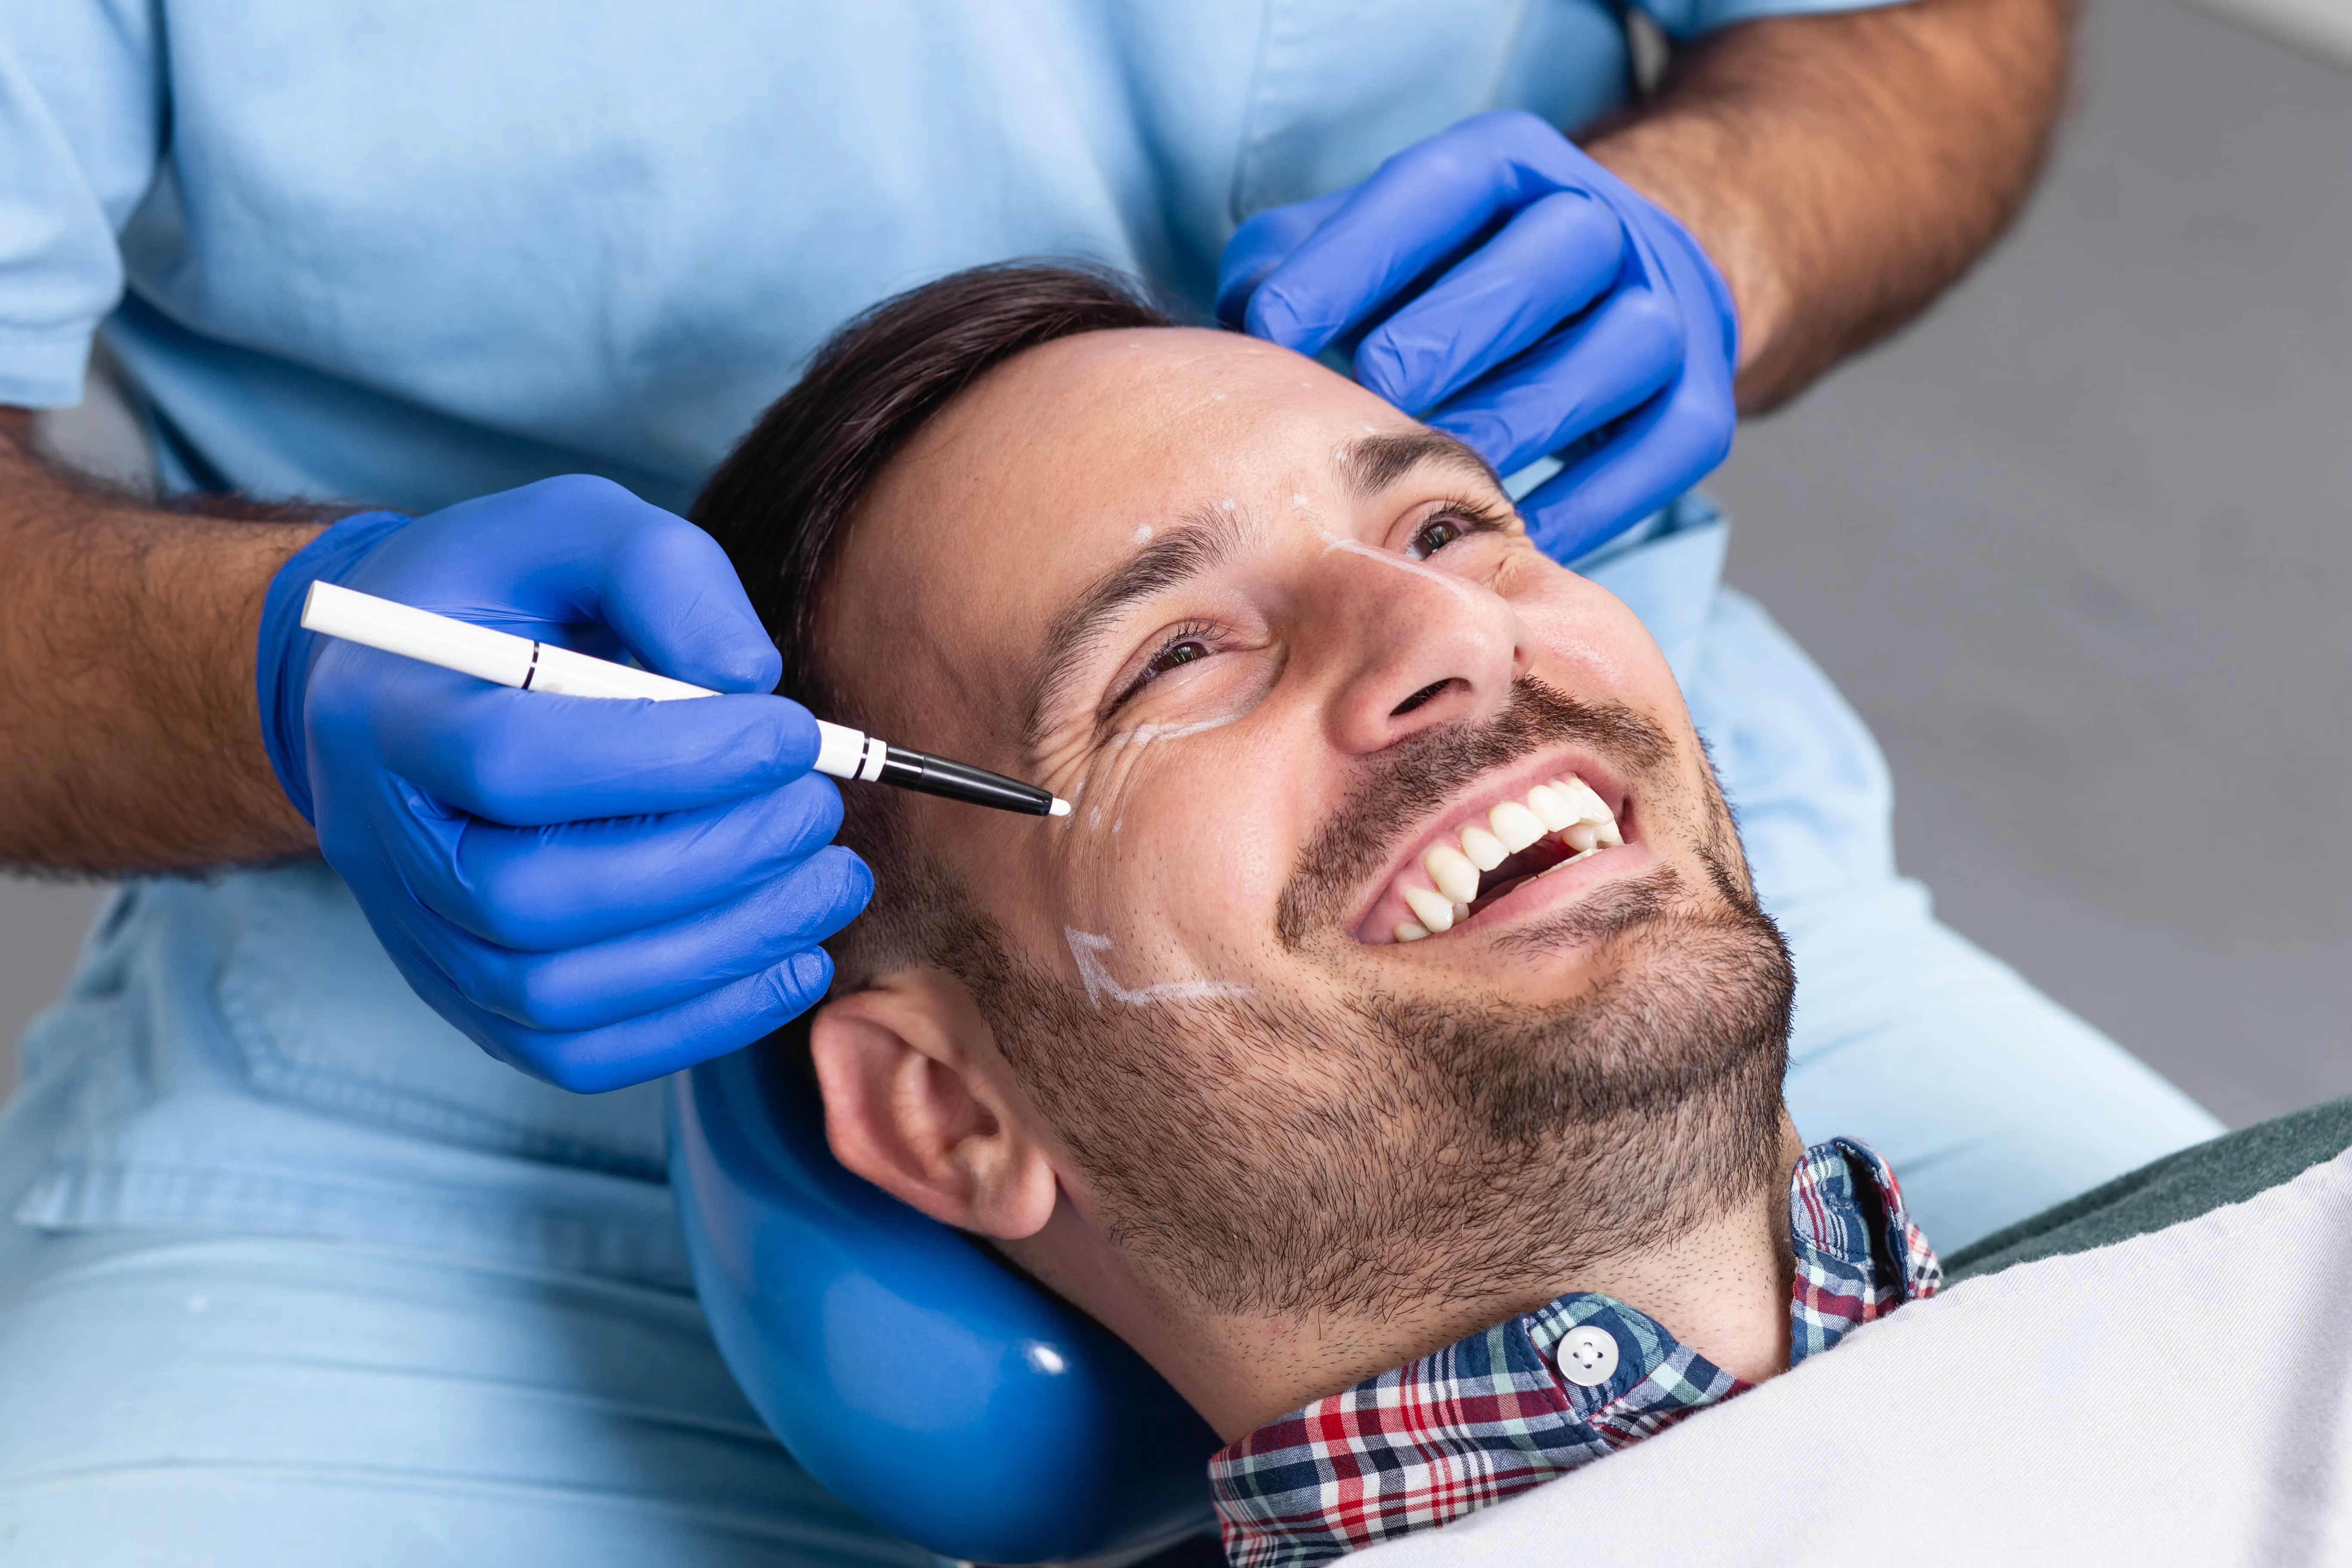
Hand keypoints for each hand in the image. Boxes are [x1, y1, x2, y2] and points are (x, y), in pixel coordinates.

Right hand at [256, 476, 867, 1091]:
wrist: (403, 690)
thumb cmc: (501, 601)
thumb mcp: (569, 529)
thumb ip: (660, 571)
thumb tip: (748, 679)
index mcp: (391, 715)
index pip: (514, 763)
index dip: (668, 758)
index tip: (789, 731)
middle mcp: (387, 845)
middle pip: (539, 897)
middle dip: (710, 860)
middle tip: (816, 808)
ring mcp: (426, 940)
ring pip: (565, 992)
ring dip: (723, 946)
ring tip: (831, 880)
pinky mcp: (478, 1003)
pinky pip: (583, 1052)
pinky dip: (700, 1022)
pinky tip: (792, 960)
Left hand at [1218, 109, 1736, 562]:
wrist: (1614, 301)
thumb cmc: (1453, 283)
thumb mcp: (1378, 247)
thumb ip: (1301, 261)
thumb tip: (1244, 314)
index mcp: (1511, 170)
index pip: (1440, 190)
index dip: (1358, 255)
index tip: (1276, 324)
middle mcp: (1602, 224)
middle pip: (1548, 260)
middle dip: (1454, 326)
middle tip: (1378, 386)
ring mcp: (1668, 313)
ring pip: (1619, 351)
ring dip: (1525, 412)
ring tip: (1445, 461)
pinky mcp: (1703, 402)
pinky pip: (1659, 450)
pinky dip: (1593, 499)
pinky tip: (1516, 533)